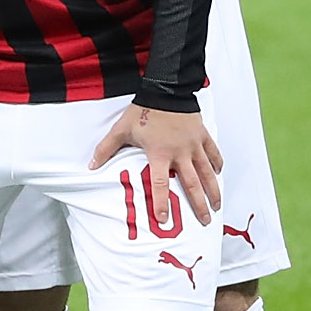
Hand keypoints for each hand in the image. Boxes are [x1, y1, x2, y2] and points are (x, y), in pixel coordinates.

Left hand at [90, 103, 220, 227]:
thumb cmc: (143, 110)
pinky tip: (218, 174)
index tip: (163, 219)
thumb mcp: (121, 129)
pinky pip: (213, 153)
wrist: (166, 89)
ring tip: (217, 205)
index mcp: (159, 153)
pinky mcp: (203, 135)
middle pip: (192, 184)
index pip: (160, 184)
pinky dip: (217, 164)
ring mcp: (194, 145)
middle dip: (199, 204)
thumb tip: (92, 166)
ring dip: (213, 190)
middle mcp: (180, 153)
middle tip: (205, 220)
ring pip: (207, 172)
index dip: (161, 203)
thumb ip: (106, 149)